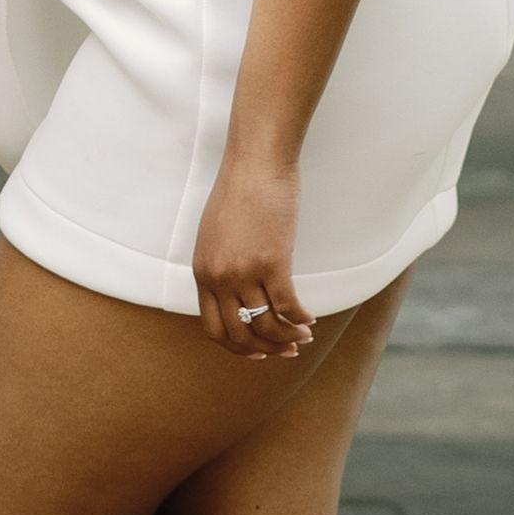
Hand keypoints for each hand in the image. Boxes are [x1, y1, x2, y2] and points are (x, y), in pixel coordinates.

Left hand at [193, 156, 312, 363]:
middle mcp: (220, 278)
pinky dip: (301, 319)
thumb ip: (219, 266)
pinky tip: (310, 319)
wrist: (255, 163)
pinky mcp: (272, 262)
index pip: (213, 329)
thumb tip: (237, 292)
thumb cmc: (238, 192)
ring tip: (304, 336)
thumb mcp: (214, 235)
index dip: (238, 347)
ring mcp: (245, 272)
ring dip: (288, 337)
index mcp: (202, 273)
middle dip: (265, 349)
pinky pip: (288, 306)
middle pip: (240, 334)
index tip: (257, 351)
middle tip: (286, 350)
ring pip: (267, 324)